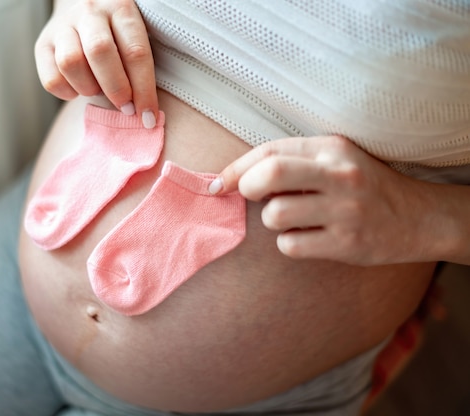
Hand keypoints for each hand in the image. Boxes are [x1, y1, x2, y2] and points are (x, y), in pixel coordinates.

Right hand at [35, 0, 158, 127]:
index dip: (144, 90)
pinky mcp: (42, 44)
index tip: (148, 117)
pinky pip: (52, 79)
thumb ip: (137, 64)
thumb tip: (144, 111)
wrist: (81, 6)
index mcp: (120, 7)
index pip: (135, 52)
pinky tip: (79, 87)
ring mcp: (62, 26)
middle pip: (99, 52)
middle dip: (116, 88)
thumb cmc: (117, 32)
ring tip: (98, 89)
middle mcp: (90, 11)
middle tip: (125, 108)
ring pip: (71, 63)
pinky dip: (68, 92)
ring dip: (89, 88)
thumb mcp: (134, 35)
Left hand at [210, 135, 445, 265]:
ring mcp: (345, 211)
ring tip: (294, 219)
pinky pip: (291, 246)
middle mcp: (340, 175)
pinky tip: (309, 237)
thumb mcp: (335, 159)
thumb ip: (292, 161)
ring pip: (275, 215)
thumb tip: (233, 178)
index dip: (236, 168)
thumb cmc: (364, 187)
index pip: (270, 151)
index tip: (220, 184)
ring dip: (274, 220)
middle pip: (270, 175)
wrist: (418, 218)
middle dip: (248, 187)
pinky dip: (290, 243)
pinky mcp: (347, 244)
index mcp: (332, 148)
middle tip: (254, 197)